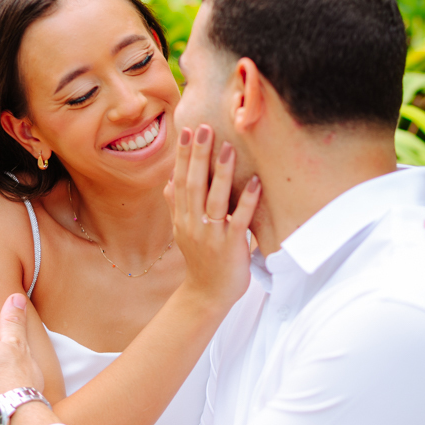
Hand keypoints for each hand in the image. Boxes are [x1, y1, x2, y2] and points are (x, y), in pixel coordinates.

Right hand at [163, 125, 260, 311]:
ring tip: (229, 148)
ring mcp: (211, 236)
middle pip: (194, 184)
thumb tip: (169, 182)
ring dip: (221, 173)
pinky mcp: (230, 247)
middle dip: (199, 156)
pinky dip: (247, 201)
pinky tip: (255, 182)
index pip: (180, 180)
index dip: (184, 155)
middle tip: (205, 128)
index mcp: (182, 218)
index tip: (188, 130)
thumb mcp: (183, 232)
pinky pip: (239, 220)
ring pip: (214, 200)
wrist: (207, 295)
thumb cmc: (201, 260)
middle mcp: (193, 224)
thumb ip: (176, 206)